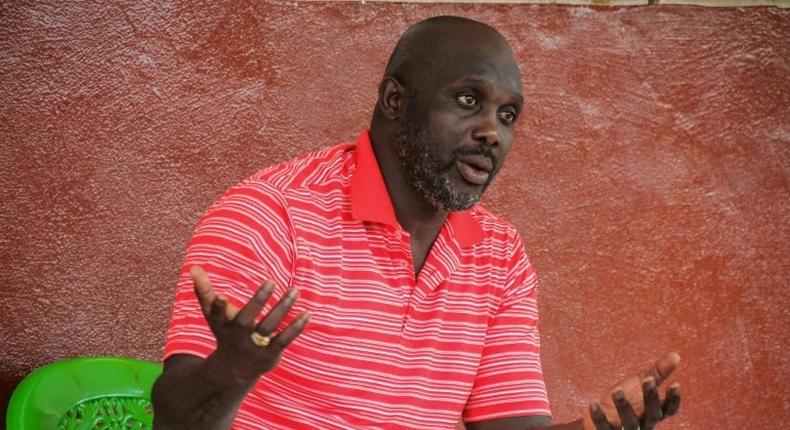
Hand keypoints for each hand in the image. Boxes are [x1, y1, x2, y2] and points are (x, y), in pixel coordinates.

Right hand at [191, 265, 309, 380]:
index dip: (218, 306)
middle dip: (258, 301)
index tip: (221, 296)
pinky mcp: (270, 353)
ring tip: (295, 290)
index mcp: (222, 325)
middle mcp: (238, 335)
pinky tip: (307, 313)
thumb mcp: (212, 315)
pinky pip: (284, 339)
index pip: (218, 314)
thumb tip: (194, 267)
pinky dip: (296, 327)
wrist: (234, 370)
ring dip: (283, 307)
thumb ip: (204, 291)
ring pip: (270, 326)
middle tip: (270, 281)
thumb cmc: (225, 333)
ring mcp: (254, 345)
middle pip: (247, 318)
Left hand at [583, 353, 681, 429]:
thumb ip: (657, 373)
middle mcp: (643, 424)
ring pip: (629, 423)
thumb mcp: (640, 385)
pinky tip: (593, 403)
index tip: (675, 384)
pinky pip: (603, 427)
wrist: (601, 418)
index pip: (669, 409)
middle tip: (647, 379)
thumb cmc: (627, 400)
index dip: (673, 399)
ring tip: (617, 390)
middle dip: (651, 398)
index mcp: (653, 412)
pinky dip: (599, 416)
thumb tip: (677, 355)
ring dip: (624, 406)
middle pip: (652, 414)